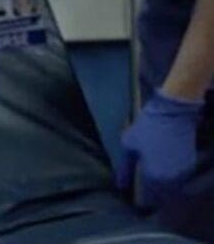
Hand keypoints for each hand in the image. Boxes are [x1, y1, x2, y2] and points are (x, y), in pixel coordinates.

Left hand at [116, 90, 202, 208]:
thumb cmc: (146, 127)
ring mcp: (184, 173)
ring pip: (172, 189)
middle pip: (162, 197)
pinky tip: (161, 169)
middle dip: (152, 195)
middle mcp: (172, 180)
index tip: (135, 196)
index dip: (141, 199)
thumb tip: (120, 185)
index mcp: (155, 177)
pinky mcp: (190, 164)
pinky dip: (170, 178)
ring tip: (150, 179)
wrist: (172, 112)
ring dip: (162, 188)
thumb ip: (125, 169)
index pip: (149, 198)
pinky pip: (179, 178)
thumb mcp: (129, 146)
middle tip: (142, 188)